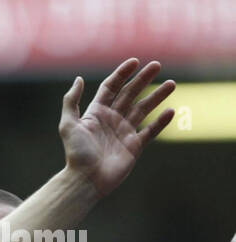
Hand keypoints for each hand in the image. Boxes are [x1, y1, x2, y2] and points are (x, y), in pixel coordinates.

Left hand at [59, 58, 173, 198]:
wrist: (85, 180)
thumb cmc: (76, 153)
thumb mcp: (68, 125)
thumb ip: (71, 101)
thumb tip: (78, 79)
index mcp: (96, 113)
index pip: (111, 87)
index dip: (122, 74)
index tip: (135, 61)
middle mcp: (111, 120)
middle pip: (130, 94)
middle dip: (143, 79)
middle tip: (157, 65)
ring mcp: (124, 132)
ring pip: (143, 109)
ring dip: (157, 96)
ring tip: (172, 83)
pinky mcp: (134, 146)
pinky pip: (150, 131)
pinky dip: (161, 121)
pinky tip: (171, 110)